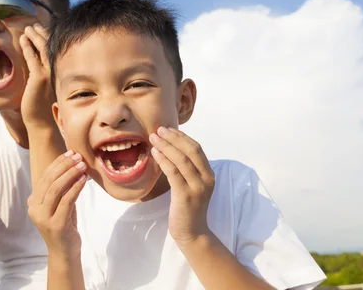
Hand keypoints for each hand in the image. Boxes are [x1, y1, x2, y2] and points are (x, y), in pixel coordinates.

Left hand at [20, 24, 56, 127]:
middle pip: (52, 46)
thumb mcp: (48, 90)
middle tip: (35, 25)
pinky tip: (23, 39)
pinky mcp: (39, 78)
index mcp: (61, 73)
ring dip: (35, 36)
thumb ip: (46, 77)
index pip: (56, 51)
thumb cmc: (43, 109)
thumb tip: (41, 69)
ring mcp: (49, 74)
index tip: (43, 30)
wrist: (42, 124)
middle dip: (43, 34)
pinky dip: (27, 47)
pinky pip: (32, 58)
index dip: (50, 39)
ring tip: (28, 28)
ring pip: (43, 49)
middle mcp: (58, 72)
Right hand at [27, 150, 87, 257]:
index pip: (44, 176)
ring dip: (70, 174)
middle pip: (49, 181)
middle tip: (78, 156)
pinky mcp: (55, 224)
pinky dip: (75, 187)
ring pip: (56, 189)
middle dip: (64, 166)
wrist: (65, 251)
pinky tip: (84, 179)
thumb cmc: (64, 223)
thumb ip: (61, 187)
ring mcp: (43, 217)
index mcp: (33, 202)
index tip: (70, 152)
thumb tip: (72, 162)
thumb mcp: (60, 203)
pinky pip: (66, 201)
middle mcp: (34, 209)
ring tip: (82, 166)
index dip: (58, 163)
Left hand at [149, 127, 215, 247]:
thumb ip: (187, 169)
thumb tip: (171, 147)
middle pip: (191, 150)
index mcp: (209, 174)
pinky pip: (173, 172)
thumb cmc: (188, 207)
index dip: (182, 137)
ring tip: (153, 138)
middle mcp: (207, 179)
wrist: (192, 232)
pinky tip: (154, 153)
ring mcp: (197, 187)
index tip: (168, 129)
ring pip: (181, 160)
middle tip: (159, 129)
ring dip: (166, 146)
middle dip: (174, 137)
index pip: (196, 148)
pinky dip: (163, 160)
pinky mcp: (185, 195)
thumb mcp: (192, 184)